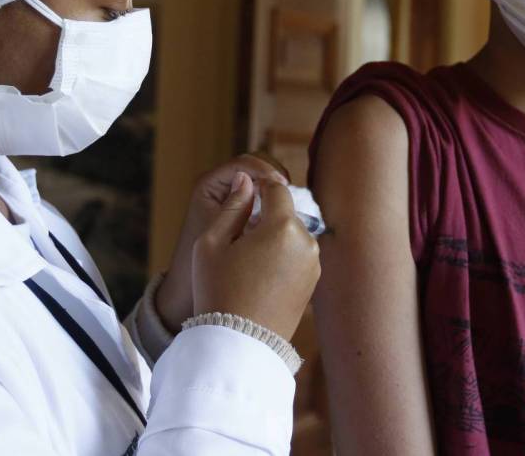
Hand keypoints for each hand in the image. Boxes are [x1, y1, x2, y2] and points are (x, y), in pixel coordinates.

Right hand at [192, 176, 320, 339]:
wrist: (238, 345)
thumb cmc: (218, 291)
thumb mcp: (211, 243)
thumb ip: (232, 206)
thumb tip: (246, 180)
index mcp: (282, 227)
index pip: (275, 188)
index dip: (257, 187)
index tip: (241, 198)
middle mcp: (306, 242)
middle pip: (285, 212)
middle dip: (264, 216)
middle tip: (237, 237)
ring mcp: (313, 264)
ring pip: (291, 234)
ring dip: (272, 237)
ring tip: (245, 261)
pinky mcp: (313, 282)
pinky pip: (296, 256)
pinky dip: (280, 257)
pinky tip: (257, 276)